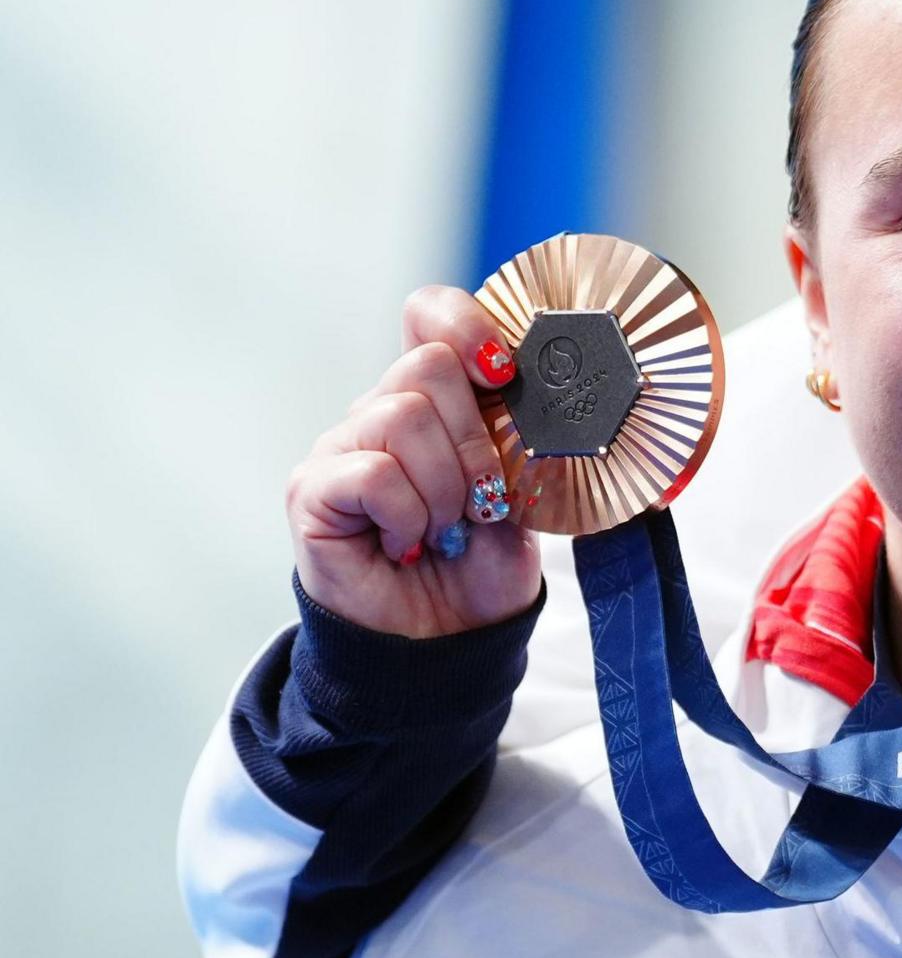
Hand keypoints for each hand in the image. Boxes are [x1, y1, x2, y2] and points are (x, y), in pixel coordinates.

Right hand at [285, 286, 539, 638]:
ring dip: (445, 487)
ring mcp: (341, 448)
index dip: (466, 324)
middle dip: (475, 442)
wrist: (450, 643)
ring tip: (443, 530)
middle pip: (427, 365)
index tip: (502, 374)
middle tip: (479, 502)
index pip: (428, 314)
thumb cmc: (483, 564)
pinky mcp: (311, 491)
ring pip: (403, 415)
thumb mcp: (522, 488)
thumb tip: (534, 387)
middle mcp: (380, 411)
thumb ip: (519, 432)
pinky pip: (373, 472)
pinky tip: (407, 544)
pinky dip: (408, 515)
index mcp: (435, 399)